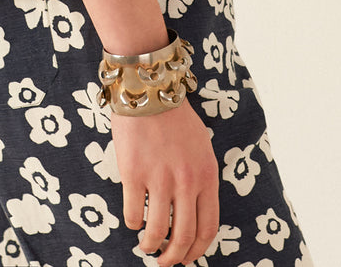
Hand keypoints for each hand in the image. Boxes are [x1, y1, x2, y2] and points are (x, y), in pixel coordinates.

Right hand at [110, 97, 219, 265]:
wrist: (149, 89)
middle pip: (183, 237)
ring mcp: (159, 179)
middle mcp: (186, 182)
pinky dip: (133, 223)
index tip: (187, 258)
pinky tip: (133, 219)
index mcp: (207, 176)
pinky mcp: (133, 174)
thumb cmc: (175, 117)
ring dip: (150, 246)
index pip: (208, 228)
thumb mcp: (202, 148)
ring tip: (146, 247)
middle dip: (173, 257)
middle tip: (164, 262)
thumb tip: (194, 212)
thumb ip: (200, 179)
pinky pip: (133, 214)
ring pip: (157, 232)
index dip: (197, 250)